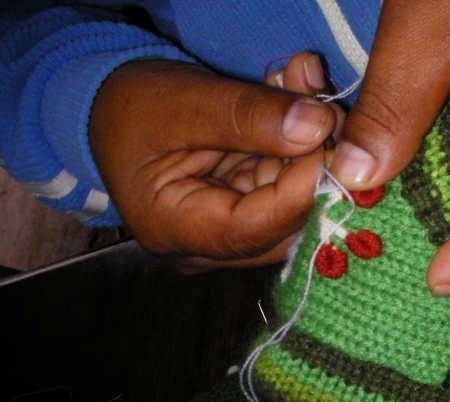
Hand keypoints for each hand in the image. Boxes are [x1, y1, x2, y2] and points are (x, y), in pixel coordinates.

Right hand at [89, 53, 339, 271]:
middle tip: (329, 111)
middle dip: (314, 167)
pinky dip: (299, 151)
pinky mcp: (244, 218)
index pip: (255, 228)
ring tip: (309, 93)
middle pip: (284, 227)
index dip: (301, 189)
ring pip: (293, 208)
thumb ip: (249, 115)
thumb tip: (318, 127)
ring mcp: (228, 238)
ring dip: (311, 152)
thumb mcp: (185, 101)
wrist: (108, 111)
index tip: (330, 141)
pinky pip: (285, 192)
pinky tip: (301, 108)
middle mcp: (206, 250)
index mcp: (175, 231)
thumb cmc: (132, 108)